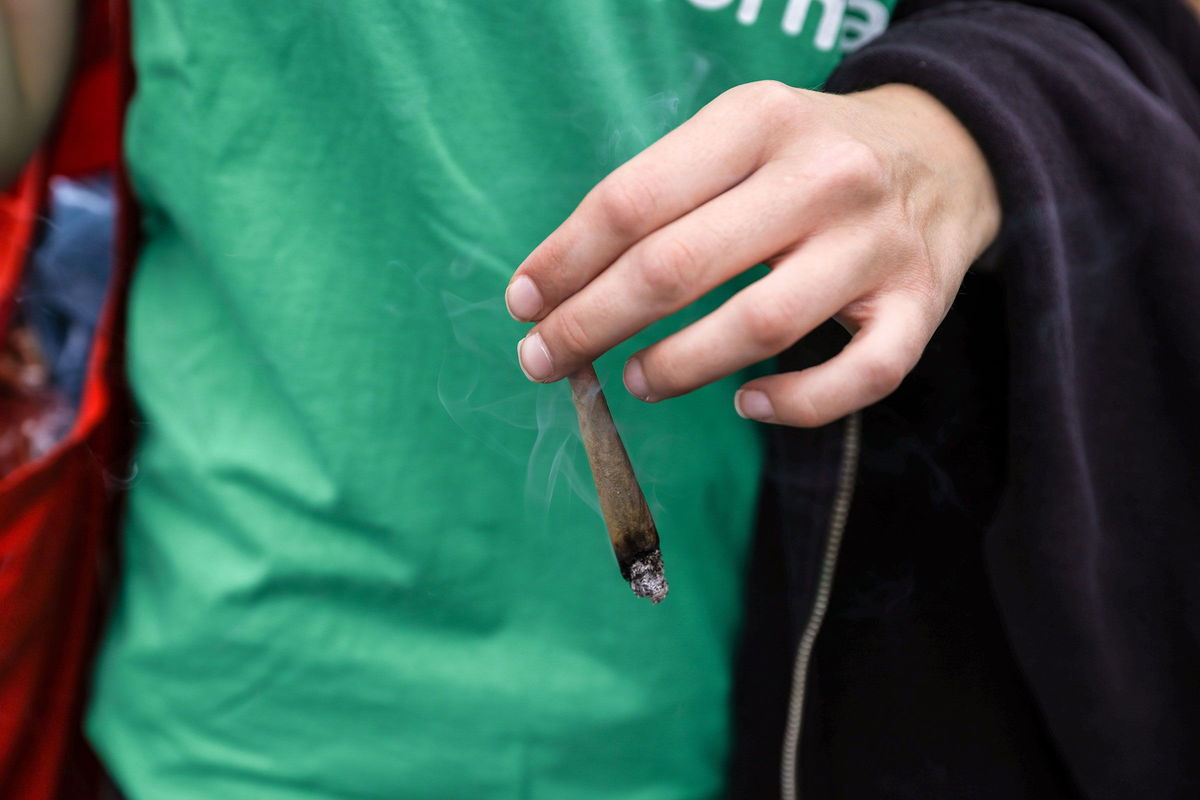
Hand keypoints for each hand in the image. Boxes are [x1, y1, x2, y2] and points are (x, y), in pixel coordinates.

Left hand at [506, 81, 999, 426]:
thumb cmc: (808, 155)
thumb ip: (660, 195)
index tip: (523, 302)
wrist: (948, 151)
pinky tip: (745, 403)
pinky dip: (792, 405)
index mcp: (758, 120)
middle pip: (677, 265)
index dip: (564, 261)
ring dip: (676, 367)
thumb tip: (557, 284)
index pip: (633, 199)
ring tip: (634, 380)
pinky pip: (856, 378)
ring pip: (758, 326)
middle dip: (591, 323)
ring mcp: (876, 244)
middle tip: (545, 359)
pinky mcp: (921, 304)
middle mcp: (822, 176)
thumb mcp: (737, 137)